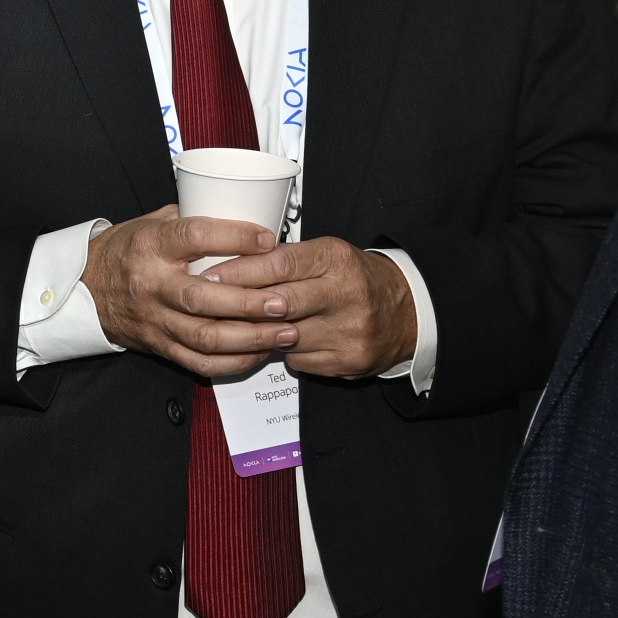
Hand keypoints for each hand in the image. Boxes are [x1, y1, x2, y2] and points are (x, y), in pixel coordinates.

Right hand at [81, 208, 309, 376]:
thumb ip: (193, 219)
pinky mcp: (159, 344)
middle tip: (285, 300)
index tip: (268, 240)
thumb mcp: (151, 223)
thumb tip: (242, 211)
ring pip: (205, 337)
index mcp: (150, 245)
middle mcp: (151, 284)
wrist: (84, 288)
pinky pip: (199, 361)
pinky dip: (232, 362)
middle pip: (204, 298)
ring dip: (250, 337)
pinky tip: (258, 353)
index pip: (195, 238)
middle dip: (250, 303)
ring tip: (284, 331)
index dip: (235, 238)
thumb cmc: (124, 251)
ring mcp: (155, 318)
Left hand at [200, 236, 418, 381]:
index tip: (210, 277)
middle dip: (241, 306)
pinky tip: (290, 341)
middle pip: (278, 303)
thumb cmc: (355, 278)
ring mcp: (348, 332)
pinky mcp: (348, 361)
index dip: (240, 272)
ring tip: (254, 323)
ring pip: (283, 336)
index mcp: (336, 260)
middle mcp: (346, 294)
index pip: (279, 265)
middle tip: (211, 306)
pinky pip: (298, 360)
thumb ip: (286, 260)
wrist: (407, 311)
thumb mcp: (327, 255)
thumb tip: (230, 266)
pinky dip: (287, 352)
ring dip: (262, 332)